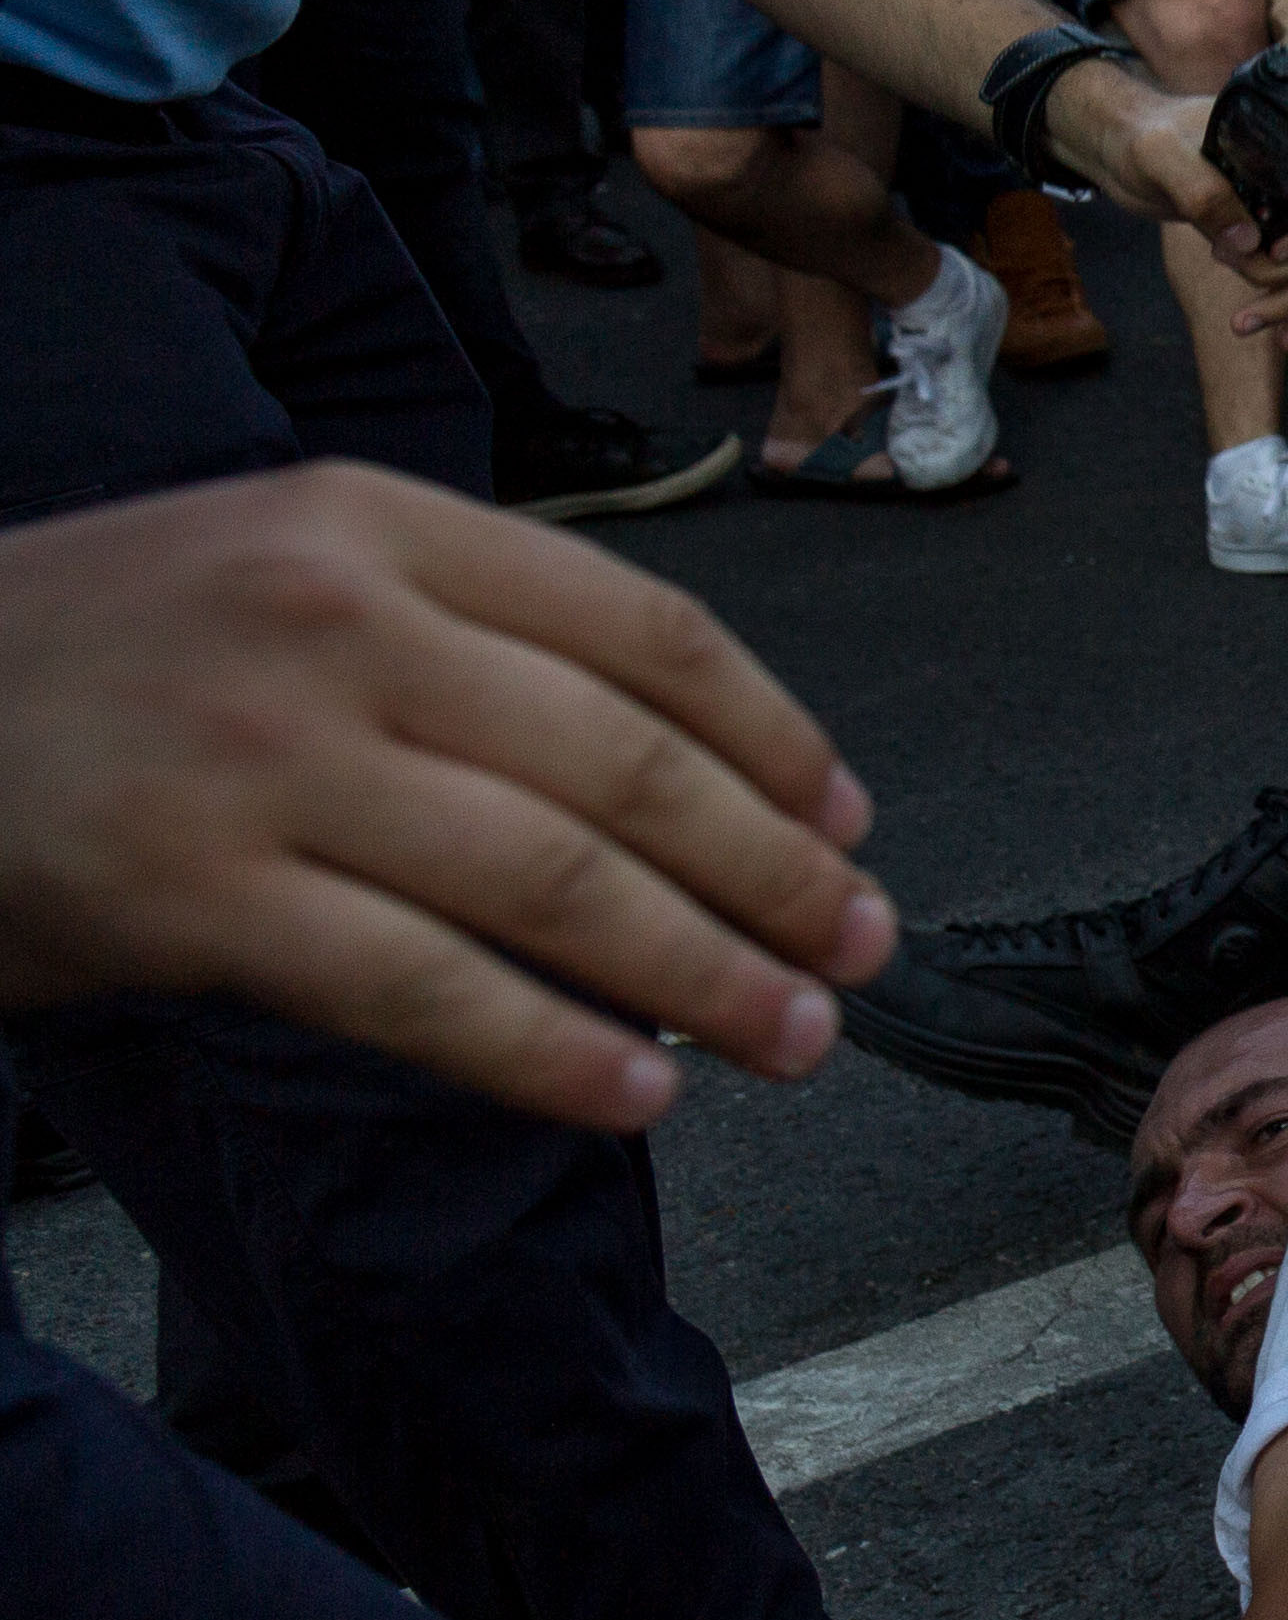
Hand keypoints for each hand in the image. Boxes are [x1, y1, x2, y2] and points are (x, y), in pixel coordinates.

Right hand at [0, 465, 884, 1132]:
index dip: (775, 743)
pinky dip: (555, 1053)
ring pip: (557, 881)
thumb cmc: (97, 657)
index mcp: (378, 524)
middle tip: (858, 949)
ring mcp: (265, 759)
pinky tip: (638, 1095)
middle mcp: (337, 624)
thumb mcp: (281, 570)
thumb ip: (463, 635)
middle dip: (777, 874)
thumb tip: (682, 768)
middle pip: (629, 764)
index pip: (647, 633)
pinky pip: (427, 988)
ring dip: (707, 975)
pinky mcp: (198, 896)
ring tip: (795, 1038)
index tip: (848, 824)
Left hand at [1044, 59, 1287, 342]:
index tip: (1276, 250)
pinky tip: (1283, 336)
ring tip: (1242, 324)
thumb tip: (1249, 243)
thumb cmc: (1140, 138)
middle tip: (1233, 272)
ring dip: (1286, 301)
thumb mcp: (1159, 156)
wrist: (1121, 151)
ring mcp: (1285, 211)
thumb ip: (1201, 191)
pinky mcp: (1266, 235)